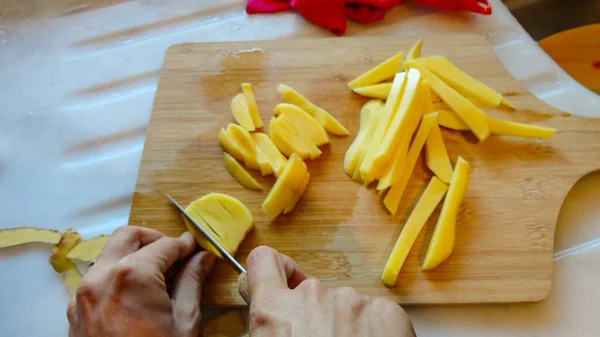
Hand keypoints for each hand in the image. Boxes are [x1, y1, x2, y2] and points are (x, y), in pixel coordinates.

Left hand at [67, 226, 215, 336]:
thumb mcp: (184, 322)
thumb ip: (192, 282)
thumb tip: (203, 259)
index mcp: (132, 275)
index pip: (164, 245)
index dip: (184, 245)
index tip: (195, 248)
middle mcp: (101, 277)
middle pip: (128, 236)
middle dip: (154, 239)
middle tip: (175, 253)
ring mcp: (83, 295)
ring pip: (108, 255)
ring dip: (133, 255)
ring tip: (157, 275)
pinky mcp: (75, 312)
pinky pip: (97, 279)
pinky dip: (117, 275)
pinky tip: (136, 294)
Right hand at [246, 246, 415, 336]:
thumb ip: (268, 323)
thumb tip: (271, 316)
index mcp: (276, 313)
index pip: (264, 262)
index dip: (270, 270)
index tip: (277, 279)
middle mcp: (314, 298)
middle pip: (310, 292)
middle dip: (315, 314)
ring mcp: (354, 302)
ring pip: (346, 306)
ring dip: (347, 326)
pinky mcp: (389, 312)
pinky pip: (377, 316)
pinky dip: (376, 332)